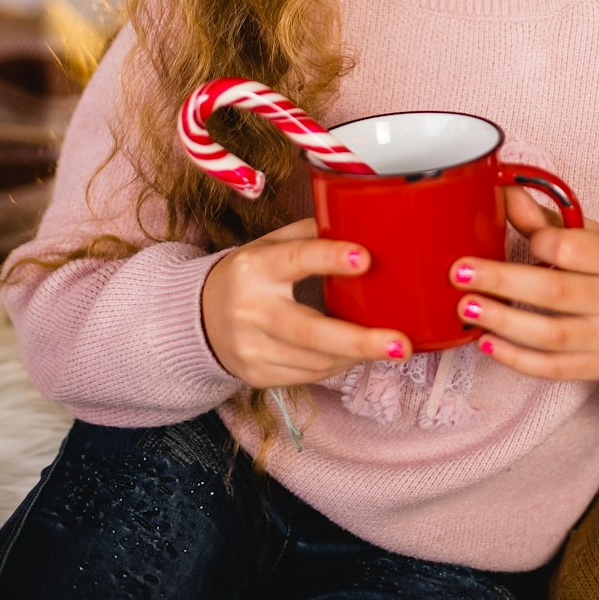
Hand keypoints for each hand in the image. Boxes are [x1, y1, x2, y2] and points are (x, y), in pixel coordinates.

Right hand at [201, 218, 411, 387]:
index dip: (330, 258)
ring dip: (356, 354)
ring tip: (390, 346)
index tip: (365, 259)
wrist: (198, 317)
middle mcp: (250, 309)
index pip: (296, 259)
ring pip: (316, 360)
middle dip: (359, 341)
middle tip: (400, 344)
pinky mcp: (256, 375)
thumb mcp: (270, 244)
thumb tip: (363, 223)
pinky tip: (355, 355)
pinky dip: (337, 366)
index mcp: (256, 267)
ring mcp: (250, 348)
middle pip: (309, 332)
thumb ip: (311, 235)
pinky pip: (309, 375)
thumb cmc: (250, 274)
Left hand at [449, 187, 598, 380]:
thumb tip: (504, 193)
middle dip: (500, 282)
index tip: (502, 237)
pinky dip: (516, 358)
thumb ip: (547, 221)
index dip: (532, 241)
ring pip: (549, 335)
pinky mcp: (596, 368)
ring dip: (502, 321)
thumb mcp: (593, 236)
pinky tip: (487, 342)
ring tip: (466, 308)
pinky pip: (551, 368)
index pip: (568, 248)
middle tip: (458, 274)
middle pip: (552, 291)